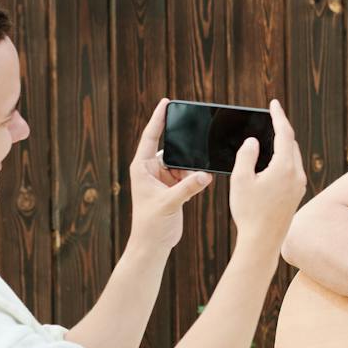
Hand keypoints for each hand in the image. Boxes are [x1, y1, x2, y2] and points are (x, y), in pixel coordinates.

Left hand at [127, 99, 211, 251]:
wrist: (152, 245)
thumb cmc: (150, 225)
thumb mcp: (169, 204)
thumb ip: (188, 188)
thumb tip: (206, 175)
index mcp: (142, 168)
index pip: (151, 137)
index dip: (158, 119)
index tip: (166, 102)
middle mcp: (151, 170)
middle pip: (171, 148)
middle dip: (185, 146)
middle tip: (196, 139)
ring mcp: (163, 179)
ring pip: (183, 162)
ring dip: (193, 166)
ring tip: (197, 173)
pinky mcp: (174, 188)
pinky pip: (189, 175)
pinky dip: (197, 176)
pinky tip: (204, 179)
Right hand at [227, 100, 306, 249]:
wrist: (263, 242)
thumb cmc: (249, 212)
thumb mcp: (241, 180)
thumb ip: (246, 156)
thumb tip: (252, 141)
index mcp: (284, 167)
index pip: (284, 133)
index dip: (278, 116)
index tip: (274, 103)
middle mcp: (297, 174)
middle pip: (291, 144)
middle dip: (280, 129)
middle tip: (270, 118)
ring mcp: (299, 185)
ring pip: (293, 157)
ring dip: (282, 145)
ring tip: (269, 137)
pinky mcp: (296, 194)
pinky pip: (292, 169)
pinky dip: (283, 159)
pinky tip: (272, 162)